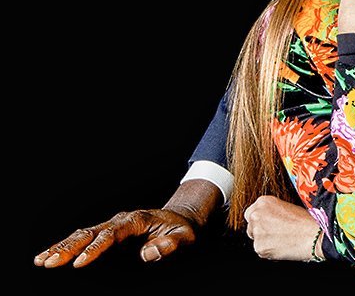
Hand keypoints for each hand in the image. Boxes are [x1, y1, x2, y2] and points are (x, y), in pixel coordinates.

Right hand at [33, 208, 197, 268]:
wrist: (182, 220)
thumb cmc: (182, 230)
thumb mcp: (184, 237)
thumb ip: (170, 244)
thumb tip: (149, 254)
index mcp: (136, 220)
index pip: (111, 234)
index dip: (95, 248)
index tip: (79, 263)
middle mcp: (120, 221)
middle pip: (90, 233)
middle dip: (69, 247)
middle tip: (49, 262)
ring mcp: (112, 226)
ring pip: (83, 235)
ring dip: (62, 247)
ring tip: (41, 260)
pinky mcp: (108, 234)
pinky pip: (84, 239)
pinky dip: (67, 246)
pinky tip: (49, 256)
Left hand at [244, 195, 321, 261]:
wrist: (314, 235)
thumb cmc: (307, 221)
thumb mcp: (287, 207)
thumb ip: (272, 211)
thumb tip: (267, 219)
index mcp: (263, 201)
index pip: (251, 213)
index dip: (260, 220)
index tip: (267, 224)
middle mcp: (257, 215)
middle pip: (250, 226)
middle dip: (260, 231)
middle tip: (275, 233)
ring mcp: (257, 232)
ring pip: (255, 239)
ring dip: (265, 241)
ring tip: (283, 239)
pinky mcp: (259, 247)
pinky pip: (261, 251)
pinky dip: (269, 251)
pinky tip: (282, 247)